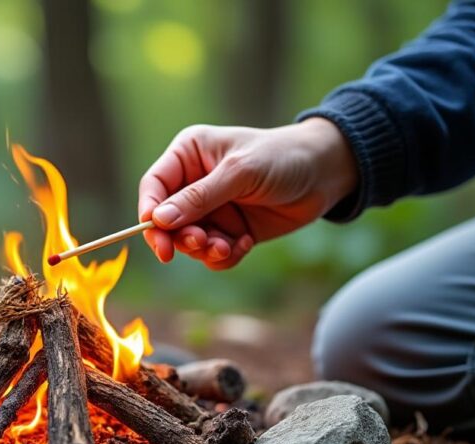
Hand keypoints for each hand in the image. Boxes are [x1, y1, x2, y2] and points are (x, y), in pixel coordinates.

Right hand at [137, 118, 357, 268]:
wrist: (326, 174)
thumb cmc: (281, 158)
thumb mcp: (239, 173)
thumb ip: (199, 198)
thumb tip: (159, 220)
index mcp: (188, 155)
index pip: (154, 186)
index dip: (149, 210)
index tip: (157, 234)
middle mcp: (194, 183)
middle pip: (166, 220)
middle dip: (181, 236)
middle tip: (200, 243)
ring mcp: (212, 209)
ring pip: (189, 241)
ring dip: (205, 250)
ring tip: (228, 246)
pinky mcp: (230, 231)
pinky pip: (212, 254)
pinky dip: (225, 256)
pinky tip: (245, 244)